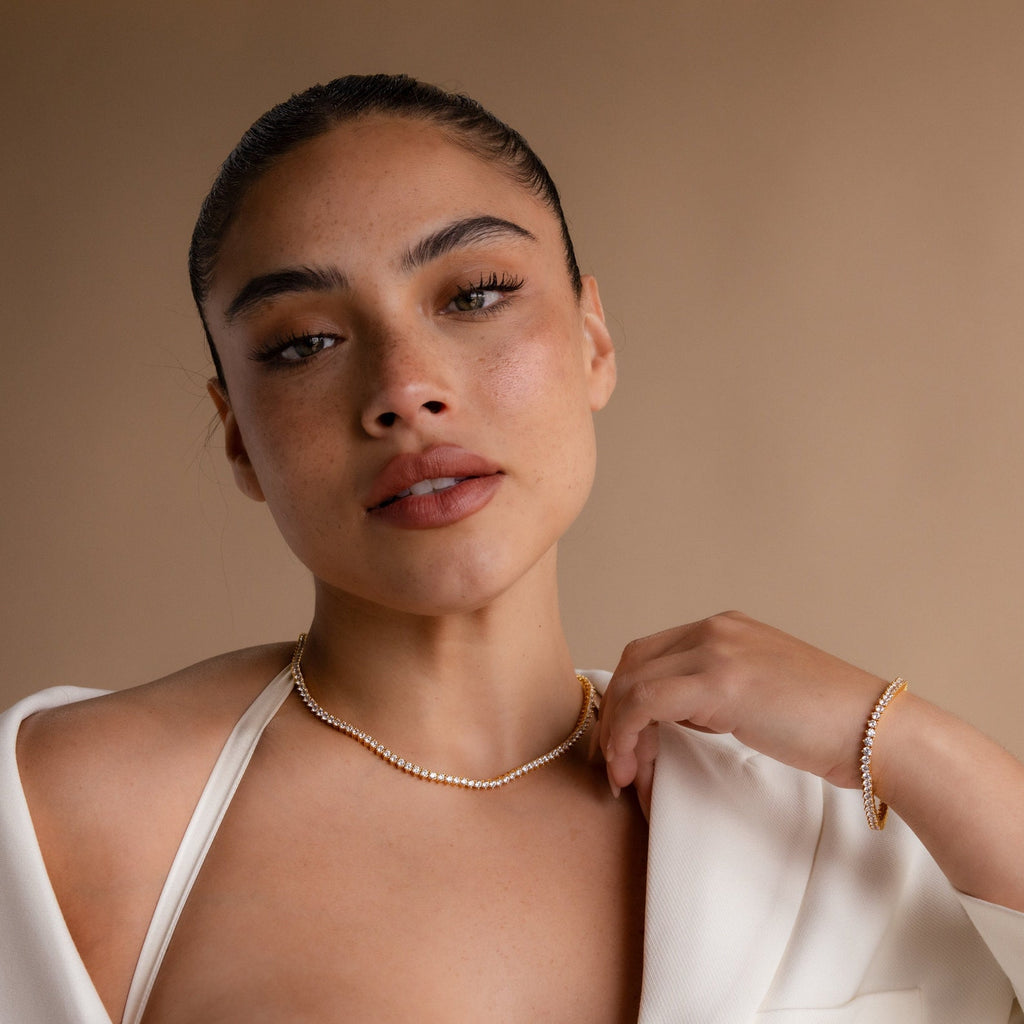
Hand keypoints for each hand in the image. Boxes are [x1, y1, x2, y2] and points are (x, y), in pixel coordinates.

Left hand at [597, 611, 885, 813]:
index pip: (652, 654)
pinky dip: (629, 736)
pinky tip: (634, 769)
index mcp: (725, 628)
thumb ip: (715, 694)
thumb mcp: (759, 694)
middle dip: (616, 715)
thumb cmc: (827, 725)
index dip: (629, 699)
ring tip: (624, 775)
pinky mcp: (719, 680)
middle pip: (635, 663)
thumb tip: (671, 720)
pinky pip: (647, 703)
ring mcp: (717, 649)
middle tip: (616, 763)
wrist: (876, 732)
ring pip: (635, 683)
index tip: (625, 743)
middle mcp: (716, 629)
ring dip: (618, 732)